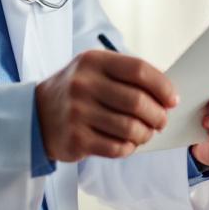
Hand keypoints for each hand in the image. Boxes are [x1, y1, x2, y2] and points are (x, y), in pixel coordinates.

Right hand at [35, 50, 178, 161]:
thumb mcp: (94, 71)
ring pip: (130, 128)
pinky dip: (129, 148)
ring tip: (145, 134)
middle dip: (158, 115)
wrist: (36, 115)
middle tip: (161, 121)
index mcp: (93, 61)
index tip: (172, 99)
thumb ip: (127, 77)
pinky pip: (117, 148)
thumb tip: (167, 95)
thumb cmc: (77, 92)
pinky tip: (127, 143)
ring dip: (145, 134)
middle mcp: (83, 84)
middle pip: (137, 101)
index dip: (162, 86)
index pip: (138, 70)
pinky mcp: (76, 139)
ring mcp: (78, 112)